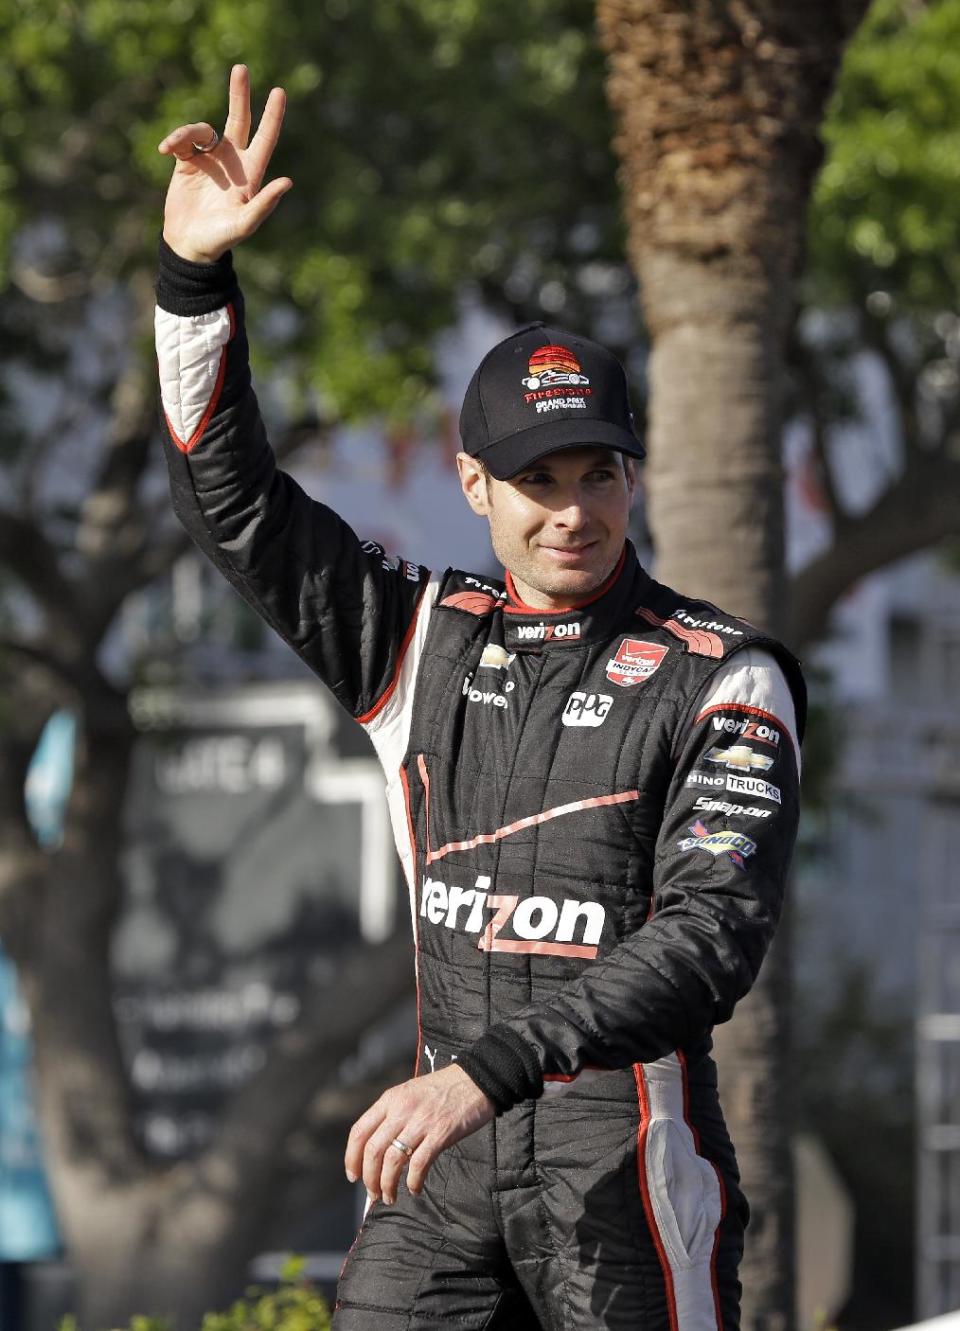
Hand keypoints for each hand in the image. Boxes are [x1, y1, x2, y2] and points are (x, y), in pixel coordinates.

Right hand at [158, 64, 292, 262]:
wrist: (189, 245)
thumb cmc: (220, 239)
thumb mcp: (244, 224)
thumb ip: (265, 204)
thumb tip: (288, 181)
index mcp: (250, 173)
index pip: (265, 138)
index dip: (272, 116)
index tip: (279, 91)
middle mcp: (232, 161)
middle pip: (239, 119)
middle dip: (240, 94)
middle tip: (241, 68)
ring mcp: (210, 160)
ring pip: (202, 129)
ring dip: (187, 132)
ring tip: (172, 146)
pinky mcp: (187, 162)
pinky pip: (182, 140)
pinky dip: (174, 140)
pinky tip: (164, 150)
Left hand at [344, 1064, 494, 1204]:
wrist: (476, 1079)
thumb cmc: (443, 1089)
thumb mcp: (409, 1093)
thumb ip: (392, 1116)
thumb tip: (376, 1151)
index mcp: (390, 1099)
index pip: (359, 1131)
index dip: (352, 1158)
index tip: (353, 1176)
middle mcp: (401, 1109)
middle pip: (373, 1150)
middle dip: (369, 1179)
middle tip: (374, 1194)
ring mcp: (421, 1121)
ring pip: (392, 1160)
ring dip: (387, 1185)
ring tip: (390, 1197)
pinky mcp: (441, 1132)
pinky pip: (419, 1163)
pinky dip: (413, 1181)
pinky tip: (414, 1189)